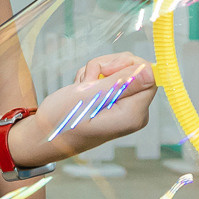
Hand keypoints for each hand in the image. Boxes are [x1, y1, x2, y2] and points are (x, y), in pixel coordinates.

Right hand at [12, 53, 154, 166]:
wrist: (45, 135)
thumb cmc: (62, 120)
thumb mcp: (88, 96)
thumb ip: (121, 82)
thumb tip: (152, 73)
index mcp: (132, 114)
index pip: (149, 75)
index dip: (127, 64)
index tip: (104, 69)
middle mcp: (134, 113)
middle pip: (134, 71)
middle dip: (108, 66)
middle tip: (89, 78)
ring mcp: (125, 109)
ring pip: (120, 71)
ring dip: (98, 71)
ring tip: (83, 86)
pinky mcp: (117, 104)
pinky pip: (112, 79)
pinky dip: (95, 78)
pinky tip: (83, 89)